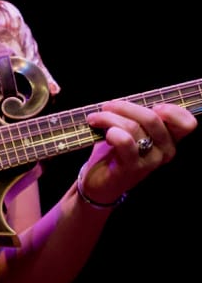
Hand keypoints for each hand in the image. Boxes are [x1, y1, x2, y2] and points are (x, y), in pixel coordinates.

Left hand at [77, 99, 196, 203]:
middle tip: (106, 107)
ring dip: (109, 118)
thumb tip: (124, 100)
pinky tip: (103, 132)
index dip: (172, 110)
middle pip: (152, 118)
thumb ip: (136, 117)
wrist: (100, 182)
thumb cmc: (115, 152)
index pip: (187, 123)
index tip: (152, 105)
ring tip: (95, 118)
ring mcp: (151, 161)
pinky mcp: (132, 168)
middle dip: (124, 107)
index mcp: (169, 139)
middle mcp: (165, 151)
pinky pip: (125, 142)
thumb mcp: (131, 131)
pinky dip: (111, 131)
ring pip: (133, 127)